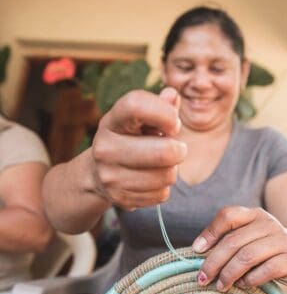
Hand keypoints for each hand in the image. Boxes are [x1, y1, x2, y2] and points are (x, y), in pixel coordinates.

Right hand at [90, 87, 186, 209]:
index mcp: (112, 121)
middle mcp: (105, 147)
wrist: (99, 174)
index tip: (174, 123)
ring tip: (160, 164)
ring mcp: (110, 176)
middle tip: (176, 148)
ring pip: (166, 175)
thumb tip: (172, 95)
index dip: (165, 113)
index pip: (136, 106)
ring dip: (171, 170)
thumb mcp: (142, 119)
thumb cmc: (131, 139)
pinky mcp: (120, 198)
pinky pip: (161, 194)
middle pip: (164, 152)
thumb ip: (160, 106)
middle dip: (179, 149)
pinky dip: (162, 187)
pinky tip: (151, 180)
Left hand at [192, 206, 286, 290]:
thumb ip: (229, 240)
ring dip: (229, 274)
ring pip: (247, 256)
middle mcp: (268, 223)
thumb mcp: (250, 236)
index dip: (210, 232)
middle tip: (202, 278)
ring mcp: (282, 240)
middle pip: (233, 241)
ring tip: (220, 285)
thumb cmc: (267, 246)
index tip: (196, 250)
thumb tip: (199, 254)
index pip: (228, 215)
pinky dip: (250, 280)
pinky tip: (242, 285)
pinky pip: (266, 270)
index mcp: (253, 214)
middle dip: (214, 262)